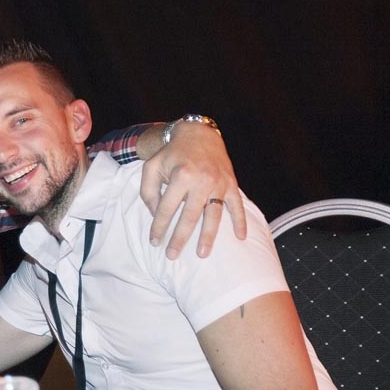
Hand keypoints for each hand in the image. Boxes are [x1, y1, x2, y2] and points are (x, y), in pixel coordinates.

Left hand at [140, 121, 246, 258]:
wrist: (198, 134)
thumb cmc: (172, 154)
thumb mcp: (152, 167)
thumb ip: (148, 191)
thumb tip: (157, 214)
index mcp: (181, 175)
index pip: (167, 208)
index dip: (159, 226)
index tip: (154, 241)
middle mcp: (201, 181)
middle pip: (190, 216)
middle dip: (180, 238)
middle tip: (172, 255)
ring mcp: (219, 183)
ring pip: (213, 215)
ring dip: (208, 236)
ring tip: (202, 254)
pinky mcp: (231, 183)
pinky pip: (237, 205)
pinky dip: (240, 221)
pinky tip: (241, 237)